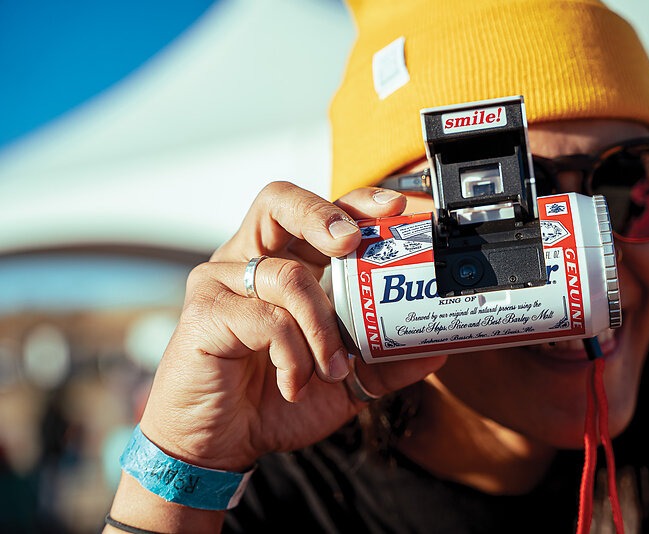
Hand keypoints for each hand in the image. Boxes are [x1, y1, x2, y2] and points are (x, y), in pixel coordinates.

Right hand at [137, 181, 446, 471]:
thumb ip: (384, 362)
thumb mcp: (344, 382)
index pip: (318, 214)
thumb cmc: (275, 401)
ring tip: (332, 370)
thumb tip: (436, 350)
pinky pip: (266, 318)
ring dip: (323, 328)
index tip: (395, 207)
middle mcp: (251, 261)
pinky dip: (293, 355)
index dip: (355, 202)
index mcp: (285, 265)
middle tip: (351, 241)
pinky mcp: (205, 311)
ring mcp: (223, 282)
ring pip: (289, 276)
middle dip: (323, 214)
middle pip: (280, 202)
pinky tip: (294, 382)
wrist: (222, 445)